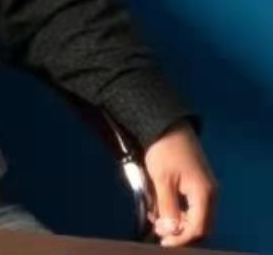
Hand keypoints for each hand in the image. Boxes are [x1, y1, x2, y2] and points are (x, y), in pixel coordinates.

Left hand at [143, 121, 216, 246]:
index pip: (198, 228)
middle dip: (179, 231)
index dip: (181, 238)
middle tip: (158, 230)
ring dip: (176, 221)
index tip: (162, 240)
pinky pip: (190, 205)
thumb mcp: (161, 180)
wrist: (167, 124)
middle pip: (199, 225)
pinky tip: (159, 207)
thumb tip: (170, 230)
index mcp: (204, 194)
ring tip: (155, 218)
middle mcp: (209, 193)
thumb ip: (167, 207)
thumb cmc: (164, 149)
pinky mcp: (196, 182)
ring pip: (194, 215)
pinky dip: (177, 210)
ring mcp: (204, 188)